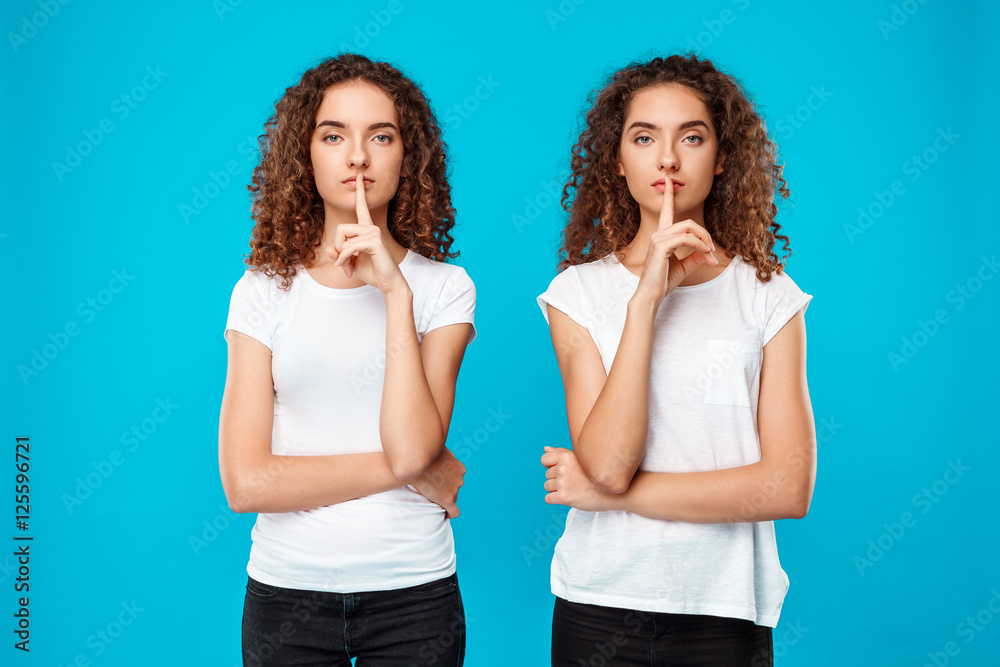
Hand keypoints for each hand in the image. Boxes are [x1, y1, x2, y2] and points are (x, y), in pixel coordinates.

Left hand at [326, 174, 406, 293]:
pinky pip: (349, 247)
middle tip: (342, 264)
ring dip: (342, 256)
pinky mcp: (374, 242)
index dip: (360, 192)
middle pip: (341, 228)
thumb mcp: (350, 262)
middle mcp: (372, 228)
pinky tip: (349, 269)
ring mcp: (374, 233)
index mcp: (367, 229)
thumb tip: (330, 249)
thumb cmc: (373, 272)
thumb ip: (340, 254)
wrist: (389, 284)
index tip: (359, 178)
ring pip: (344, 238)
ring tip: (348, 269)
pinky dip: (345, 260)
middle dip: (338, 247)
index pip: (362, 207)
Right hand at [408, 448, 464, 517]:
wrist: (416, 463)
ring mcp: (454, 490)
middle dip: (447, 489)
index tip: (442, 482)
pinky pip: (454, 511)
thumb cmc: (424, 454)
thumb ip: (446, 453)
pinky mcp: (447, 499)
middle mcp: (460, 479)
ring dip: (446, 499)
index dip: (449, 480)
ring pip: (453, 498)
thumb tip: (447, 455)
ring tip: (434, 499)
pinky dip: (450, 514)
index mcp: (459, 468)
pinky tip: (445, 515)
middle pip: (456, 488)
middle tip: (434, 489)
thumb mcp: (439, 448)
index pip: (458, 477)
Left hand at [541, 446, 617, 511]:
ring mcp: (563, 482)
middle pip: (547, 474)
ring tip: (574, 489)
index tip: (564, 471)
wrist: (615, 493)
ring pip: (547, 486)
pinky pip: (548, 499)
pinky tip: (570, 497)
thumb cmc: (597, 475)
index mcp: (566, 455)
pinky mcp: (564, 497)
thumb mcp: (581, 458)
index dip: (551, 465)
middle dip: (558, 479)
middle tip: (575, 481)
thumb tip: (545, 449)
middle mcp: (563, 467)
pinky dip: (556, 500)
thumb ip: (561, 453)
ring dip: (557, 490)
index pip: (544, 459)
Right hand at [633, 177, 718, 306]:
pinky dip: (699, 245)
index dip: (668, 196)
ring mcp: (658, 239)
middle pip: (687, 222)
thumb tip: (707, 251)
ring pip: (688, 228)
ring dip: (704, 240)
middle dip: (704, 233)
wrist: (651, 295)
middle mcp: (658, 234)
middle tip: (712, 250)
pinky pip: (686, 239)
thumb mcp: (684, 267)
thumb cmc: (663, 281)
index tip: (668, 182)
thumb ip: (695, 256)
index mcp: (661, 236)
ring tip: (710, 253)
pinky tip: (705, 253)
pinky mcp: (661, 247)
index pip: (665, 212)